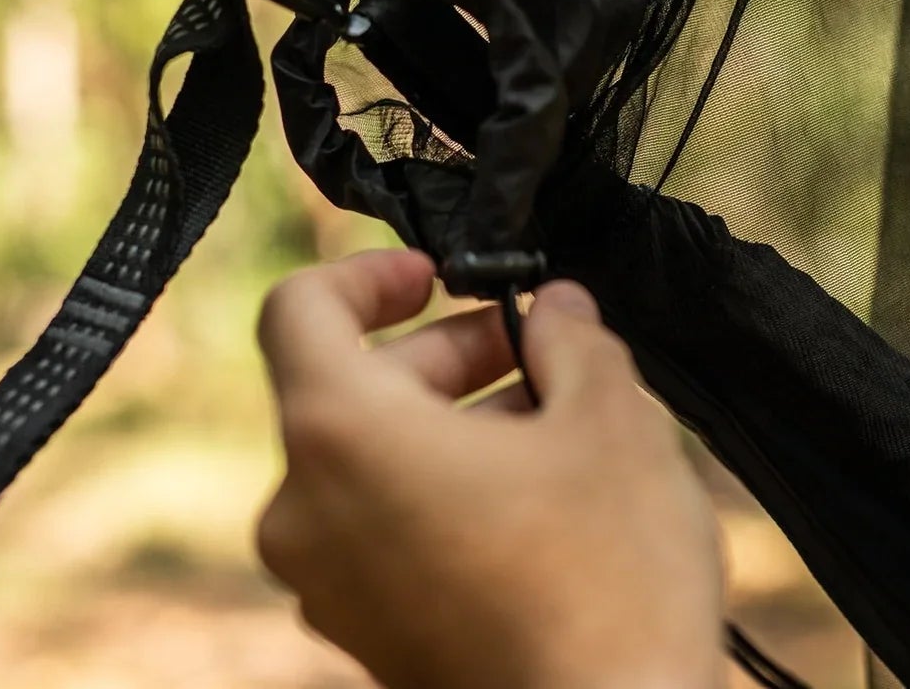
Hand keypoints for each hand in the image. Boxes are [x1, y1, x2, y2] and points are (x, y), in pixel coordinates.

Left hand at [254, 250, 726, 688]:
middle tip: (534, 352)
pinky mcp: (364, 636)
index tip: (436, 278)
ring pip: (369, 464)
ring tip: (552, 429)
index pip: (299, 308)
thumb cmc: (606, 579)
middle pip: (345, 388)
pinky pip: (378, 532)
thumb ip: (569, 338)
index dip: (367, 274)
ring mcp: (326, 585)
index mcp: (339, 433)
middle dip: (441, 358)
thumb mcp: (609, 418)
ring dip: (450, 427)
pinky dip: (438, 495)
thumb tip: (553, 310)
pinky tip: (535, 504)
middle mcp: (304, 510)